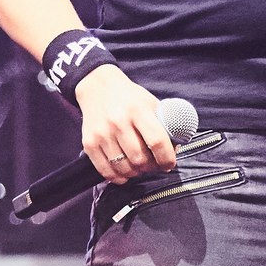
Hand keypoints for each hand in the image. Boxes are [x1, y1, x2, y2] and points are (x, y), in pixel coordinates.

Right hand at [75, 66, 177, 180]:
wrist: (97, 87)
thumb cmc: (131, 98)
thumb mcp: (151, 102)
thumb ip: (164, 123)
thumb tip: (175, 149)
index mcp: (138, 110)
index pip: (157, 141)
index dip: (166, 158)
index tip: (169, 164)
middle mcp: (118, 122)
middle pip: (140, 158)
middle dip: (151, 168)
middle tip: (154, 166)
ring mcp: (102, 133)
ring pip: (124, 167)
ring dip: (136, 173)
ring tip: (140, 168)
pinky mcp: (89, 142)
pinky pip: (105, 170)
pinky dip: (117, 177)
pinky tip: (125, 174)